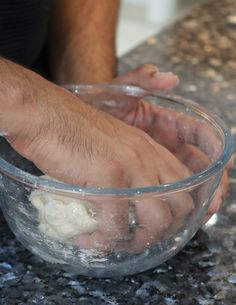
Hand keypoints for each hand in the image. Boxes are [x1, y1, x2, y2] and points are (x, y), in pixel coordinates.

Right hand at [3, 67, 193, 252]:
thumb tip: (129, 199)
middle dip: (163, 231)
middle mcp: (148, 157)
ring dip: (138, 241)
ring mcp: (131, 166)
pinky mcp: (108, 177)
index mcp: (150, 149)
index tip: (154, 227)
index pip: (186, 184)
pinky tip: (87, 239)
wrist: (43, 114)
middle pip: (181, 207)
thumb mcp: (111, 145)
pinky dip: (103, 241)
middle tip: (135, 239)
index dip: (177, 212)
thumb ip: (128, 166)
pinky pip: (116, 224)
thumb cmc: (70, 130)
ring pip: (157, 221)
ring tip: (113, 242)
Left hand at [101, 64, 231, 222]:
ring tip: (202, 214)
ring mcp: (156, 164)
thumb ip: (142, 79)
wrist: (75, 122)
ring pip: (185, 182)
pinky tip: (175, 219)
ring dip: (197, 198)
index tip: (225, 160)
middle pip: (199, 164)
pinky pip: (163, 193)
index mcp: (167, 124)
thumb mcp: (120, 89)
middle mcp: (167, 145)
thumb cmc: (101, 104)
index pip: (198, 134)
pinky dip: (172, 205)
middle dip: (211, 182)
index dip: (214, 145)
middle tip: (213, 200)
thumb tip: (169, 77)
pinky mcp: (143, 178)